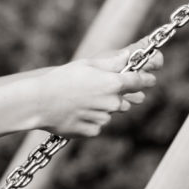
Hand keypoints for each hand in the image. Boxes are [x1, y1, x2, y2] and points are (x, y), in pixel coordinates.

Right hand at [36, 43, 162, 137]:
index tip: (150, 79)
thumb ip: (112, 63)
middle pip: (124, 100)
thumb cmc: (61, 79)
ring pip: (108, 113)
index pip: (139, 82)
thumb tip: (129, 57)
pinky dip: (89, 120)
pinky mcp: (92, 131)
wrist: (39, 102)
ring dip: (100, 108)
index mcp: (112, 83)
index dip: (146, 80)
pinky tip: (74, 112)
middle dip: (116, 96)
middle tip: (97, 89)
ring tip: (79, 100)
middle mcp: (111, 103)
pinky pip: (96, 125)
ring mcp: (102, 119)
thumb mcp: (86, 65)